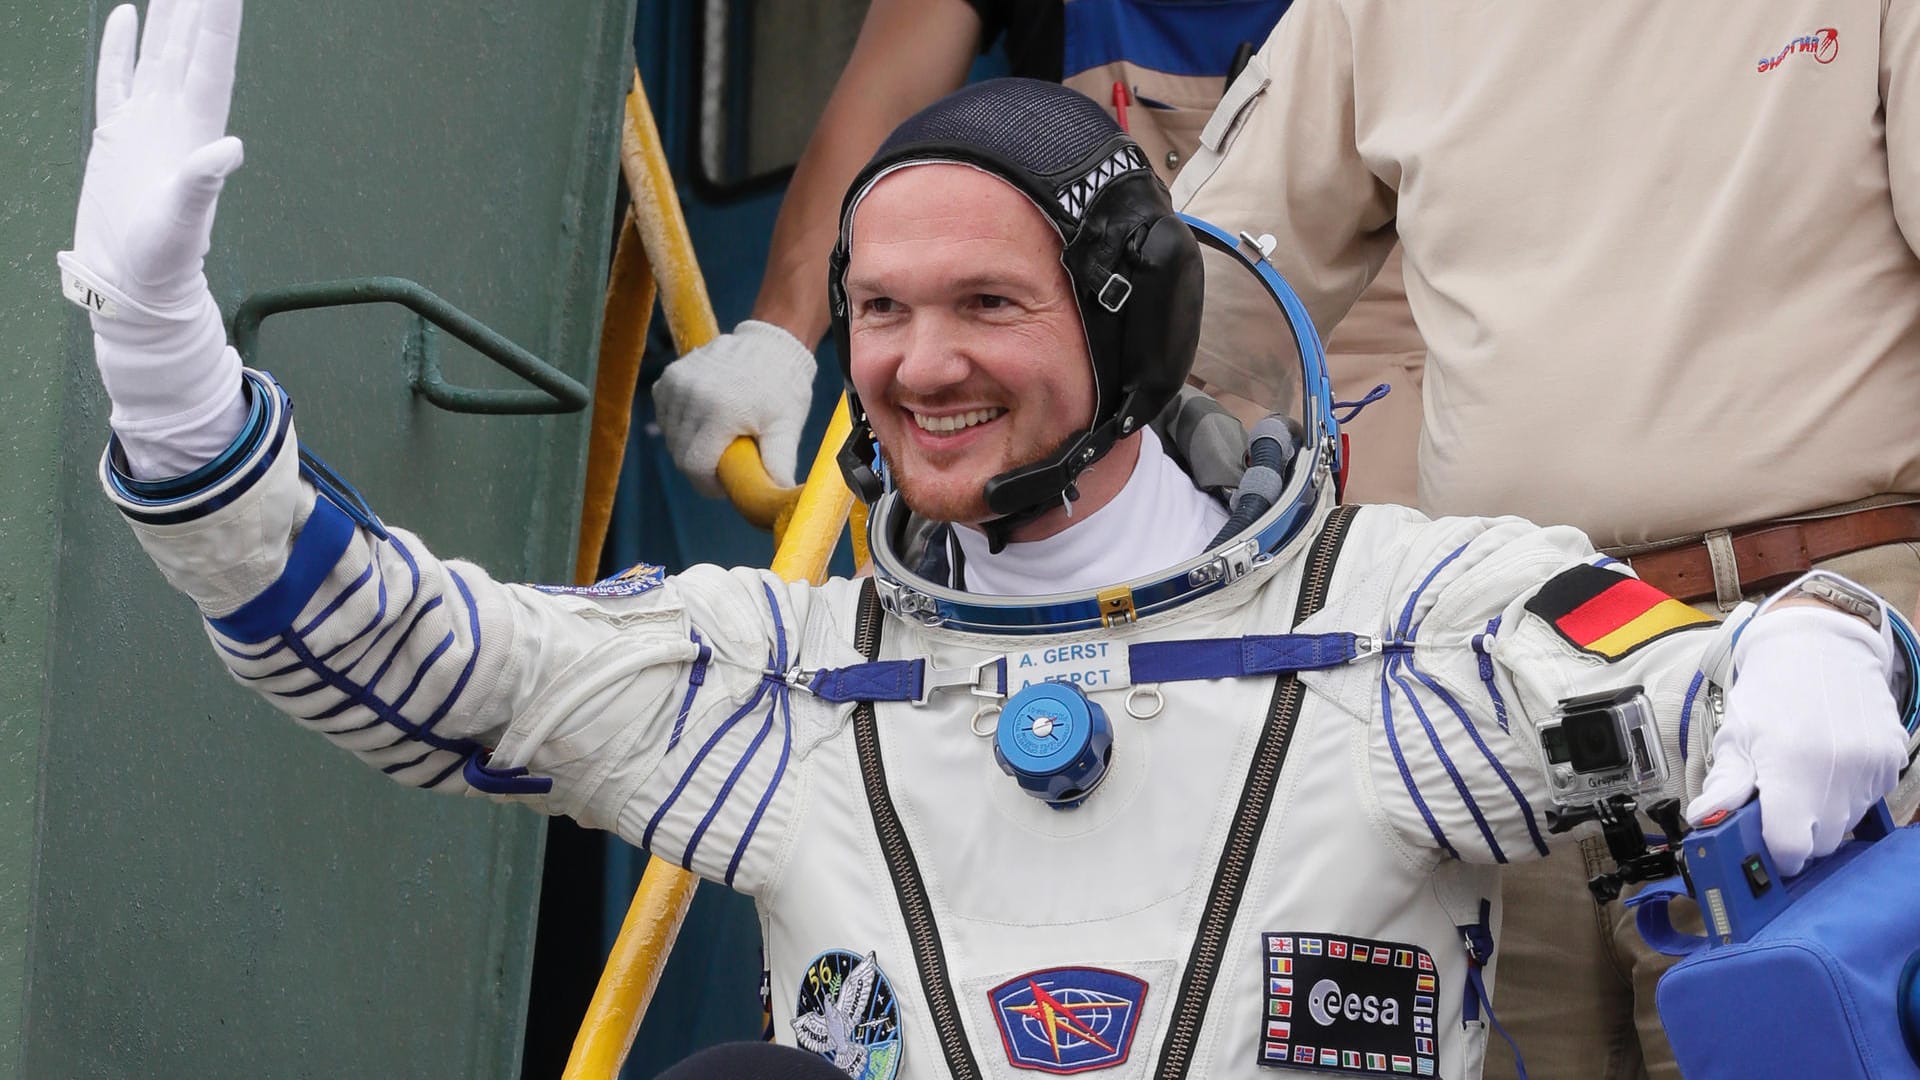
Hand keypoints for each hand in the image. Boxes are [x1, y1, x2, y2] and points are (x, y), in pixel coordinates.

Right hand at [64, 0, 243, 318]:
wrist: (131, 281)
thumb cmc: (163, 259)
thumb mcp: (184, 220)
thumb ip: (203, 182)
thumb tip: (231, 147)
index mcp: (196, 131)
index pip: (211, 60)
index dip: (219, 19)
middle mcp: (176, 118)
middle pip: (188, 45)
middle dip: (198, 4)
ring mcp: (146, 123)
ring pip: (157, 52)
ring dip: (168, 15)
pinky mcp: (116, 135)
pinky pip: (118, 77)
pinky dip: (120, 46)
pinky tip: (128, 13)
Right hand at [653, 320, 817, 496]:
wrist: (772, 345)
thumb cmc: (783, 389)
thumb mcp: (786, 427)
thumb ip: (779, 462)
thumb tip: (782, 495)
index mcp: (721, 410)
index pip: (694, 465)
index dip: (707, 484)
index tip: (724, 486)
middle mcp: (692, 394)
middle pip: (681, 454)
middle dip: (701, 468)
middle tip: (726, 464)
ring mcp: (678, 382)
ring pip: (671, 437)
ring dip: (690, 446)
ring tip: (717, 440)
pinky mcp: (670, 376)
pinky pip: (665, 417)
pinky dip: (679, 426)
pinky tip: (703, 422)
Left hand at [1687, 605, 1906, 874]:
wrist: (1821, 647)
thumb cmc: (1771, 693)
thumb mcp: (1736, 736)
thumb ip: (1725, 785)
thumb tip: (1704, 821)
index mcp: (1793, 768)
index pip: (1791, 848)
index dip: (1773, 852)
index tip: (1762, 842)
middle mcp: (1839, 771)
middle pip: (1821, 843)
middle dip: (1796, 833)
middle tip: (1777, 804)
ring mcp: (1872, 767)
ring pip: (1846, 824)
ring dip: (1822, 814)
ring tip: (1802, 775)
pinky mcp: (1892, 761)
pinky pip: (1869, 801)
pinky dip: (1847, 794)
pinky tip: (1828, 765)